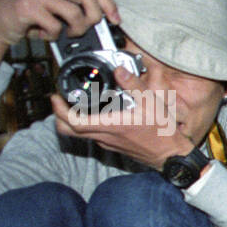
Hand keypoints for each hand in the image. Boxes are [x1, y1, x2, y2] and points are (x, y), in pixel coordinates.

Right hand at [0, 0, 118, 68]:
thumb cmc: (29, 17)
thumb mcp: (53, 7)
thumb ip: (74, 7)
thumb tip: (102, 19)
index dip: (108, 4)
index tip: (115, 19)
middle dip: (94, 18)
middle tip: (85, 30)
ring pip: (74, 13)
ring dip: (74, 30)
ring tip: (63, 33)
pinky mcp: (27, 7)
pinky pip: (55, 26)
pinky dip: (53, 36)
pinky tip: (43, 33)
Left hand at [51, 66, 192, 169]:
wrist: (170, 156)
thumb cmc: (162, 133)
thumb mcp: (151, 103)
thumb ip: (134, 85)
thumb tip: (120, 70)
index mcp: (110, 126)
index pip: (74, 121)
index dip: (60, 110)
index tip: (56, 97)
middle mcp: (105, 136)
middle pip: (68, 131)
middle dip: (59, 116)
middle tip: (60, 101)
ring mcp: (108, 143)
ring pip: (79, 134)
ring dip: (72, 120)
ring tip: (76, 104)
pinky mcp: (113, 146)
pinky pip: (92, 135)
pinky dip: (87, 125)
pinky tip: (97, 114)